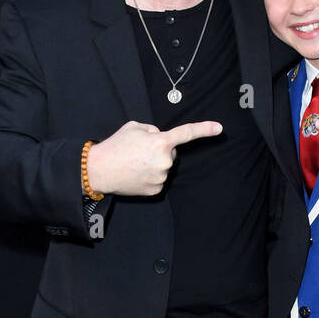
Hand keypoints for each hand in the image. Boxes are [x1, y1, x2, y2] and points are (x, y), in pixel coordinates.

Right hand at [86, 119, 222, 195]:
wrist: (99, 170)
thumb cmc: (115, 146)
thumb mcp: (134, 127)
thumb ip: (152, 130)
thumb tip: (160, 137)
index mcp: (160, 142)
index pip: (187, 133)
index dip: (204, 129)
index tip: (219, 128)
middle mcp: (165, 161)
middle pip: (171, 153)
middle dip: (160, 150)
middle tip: (139, 151)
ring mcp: (161, 177)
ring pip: (164, 167)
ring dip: (154, 164)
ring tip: (134, 163)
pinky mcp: (156, 190)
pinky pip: (158, 179)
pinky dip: (150, 176)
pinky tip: (136, 174)